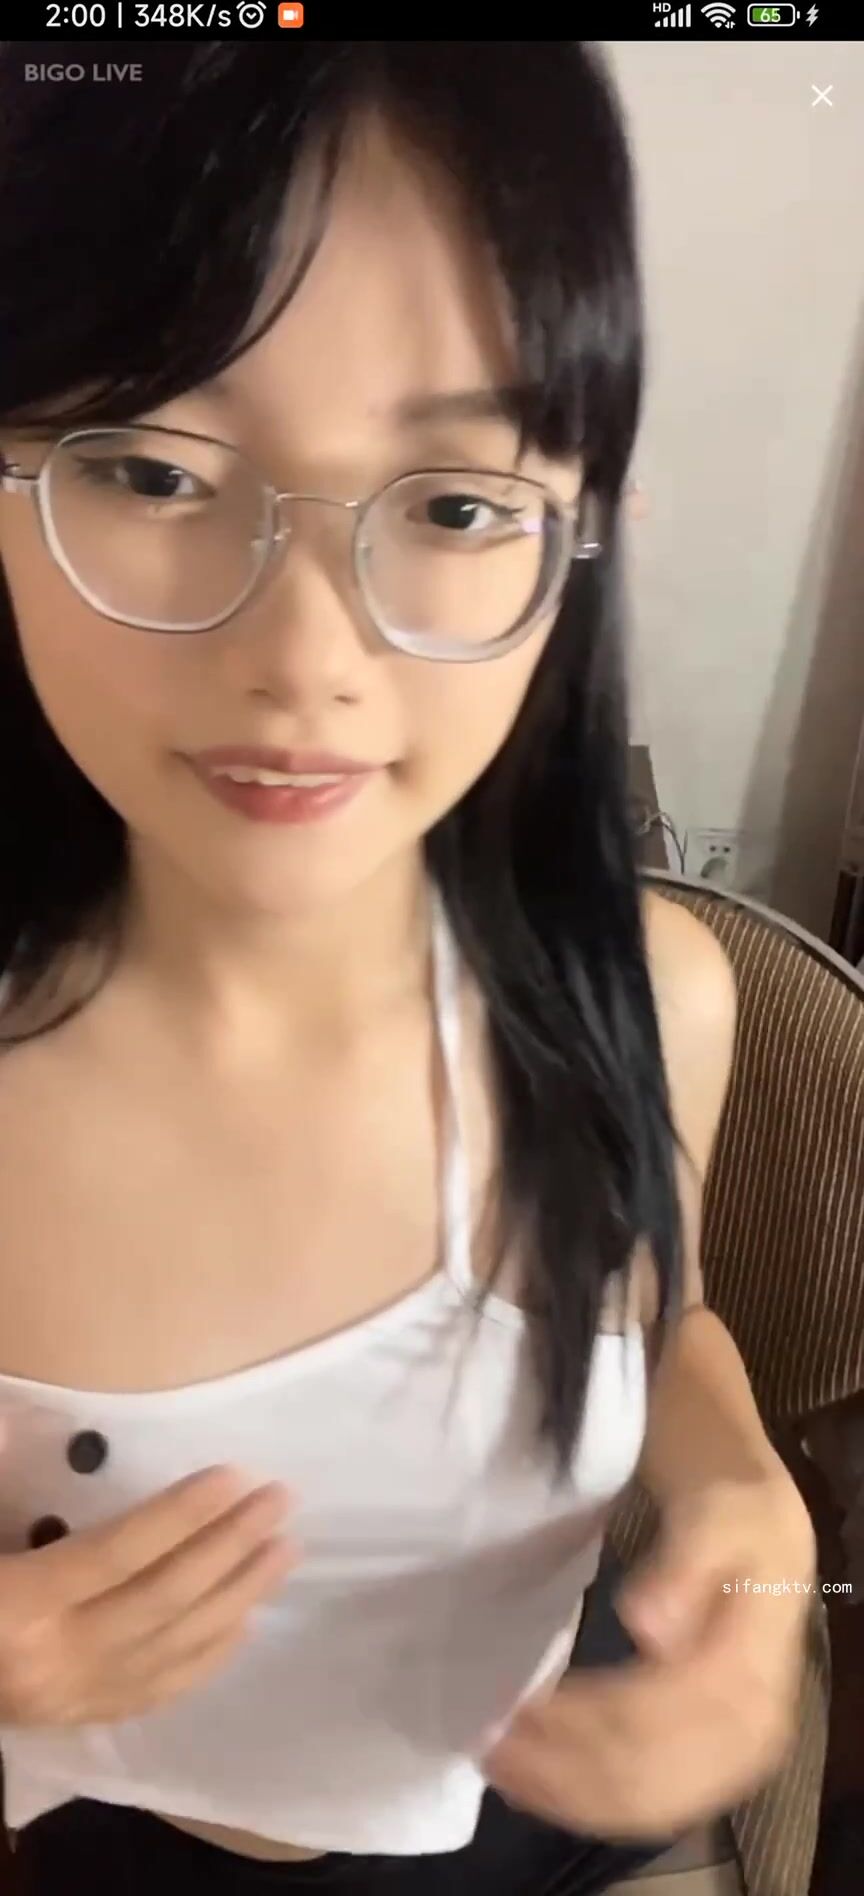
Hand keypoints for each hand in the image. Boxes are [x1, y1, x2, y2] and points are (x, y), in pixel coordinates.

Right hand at [0, 1466, 297, 1725]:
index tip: (235, 1475)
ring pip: (173, 1648)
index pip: (117, 1554)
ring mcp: (68, 1700)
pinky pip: (156, 1692)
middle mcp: (52, 1661)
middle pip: (161, 1599)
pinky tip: (244, 1620)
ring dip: (237, 1596)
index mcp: (17, 1607)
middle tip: (280, 1501)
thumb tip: (17, 1419)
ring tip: (283, 1549)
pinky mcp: (74, 1721)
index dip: (180, 1514)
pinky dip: (206, 1656)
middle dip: (228, 1547)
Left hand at [484, 1471, 814, 1838]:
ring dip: (565, 1792)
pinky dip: (590, 1802)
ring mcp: (733, 1760)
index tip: (514, 1710)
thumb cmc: (731, 1517)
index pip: (652, 1718)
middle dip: (560, 1766)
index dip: (578, 1723)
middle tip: (486, 1744)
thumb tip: (649, 1627)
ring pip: (640, 1802)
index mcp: (751, 1675)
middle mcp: (750, 1735)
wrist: (762, 1536)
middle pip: (642, 1773)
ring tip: (498, 1765)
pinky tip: (539, 1786)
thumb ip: (683, 1568)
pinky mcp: (713, 1767)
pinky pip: (649, 1804)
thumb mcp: (713, 1517)